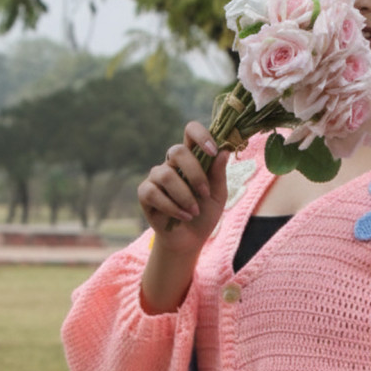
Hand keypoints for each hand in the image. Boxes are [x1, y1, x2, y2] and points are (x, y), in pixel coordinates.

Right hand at [138, 121, 229, 252]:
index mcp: (191, 158)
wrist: (190, 239)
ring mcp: (156, 177)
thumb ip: (219, 174)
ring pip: (166, 175)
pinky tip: (183, 217)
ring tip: (194, 212)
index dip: (201, 135)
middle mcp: (171, 163)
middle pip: (177, 151)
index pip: (190, 132)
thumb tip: (224, 151)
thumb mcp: (218, 195)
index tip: (214, 150)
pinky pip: (154, 193)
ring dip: (184, 196)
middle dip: (195, 174)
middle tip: (205, 194)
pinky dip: (172, 207)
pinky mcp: (145, 193)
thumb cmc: (205, 213)